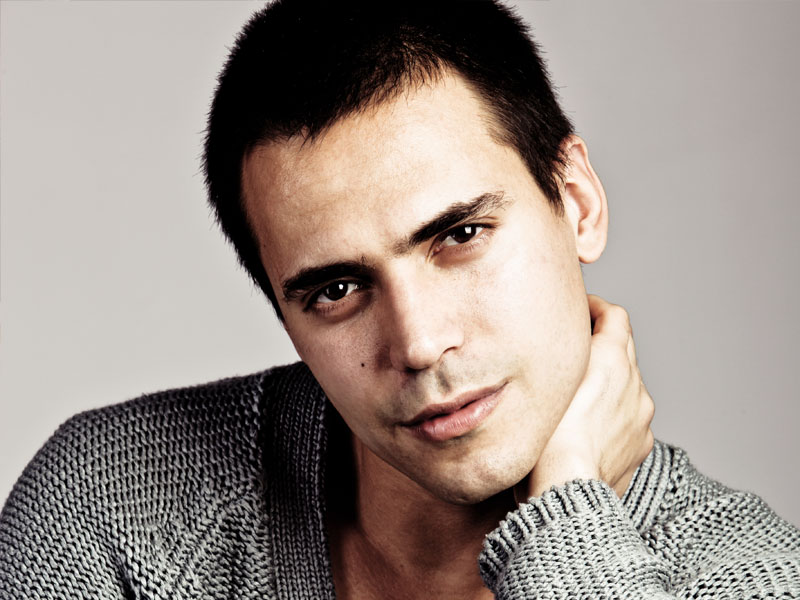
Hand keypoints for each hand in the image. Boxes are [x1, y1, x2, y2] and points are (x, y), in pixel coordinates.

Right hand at [516, 295, 654, 501]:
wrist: (565, 489)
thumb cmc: (545, 436)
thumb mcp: (544, 379)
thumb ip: (557, 352)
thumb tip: (557, 338)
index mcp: (611, 358)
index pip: (615, 315)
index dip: (597, 307)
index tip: (582, 311)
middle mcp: (633, 382)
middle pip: (624, 346)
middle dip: (602, 342)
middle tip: (575, 349)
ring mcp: (641, 414)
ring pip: (627, 384)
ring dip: (608, 381)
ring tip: (578, 395)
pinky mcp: (641, 443)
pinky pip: (629, 417)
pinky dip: (613, 414)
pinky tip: (589, 427)